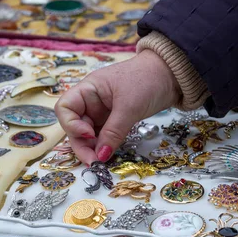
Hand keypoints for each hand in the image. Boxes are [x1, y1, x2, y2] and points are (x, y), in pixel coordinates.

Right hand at [55, 50, 180, 164]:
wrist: (172, 74)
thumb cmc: (148, 79)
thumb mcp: (129, 107)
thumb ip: (113, 132)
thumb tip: (101, 156)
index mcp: (88, 89)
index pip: (65, 108)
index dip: (71, 124)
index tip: (89, 134)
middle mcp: (91, 101)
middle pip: (75, 126)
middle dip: (82, 144)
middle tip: (94, 162)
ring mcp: (102, 112)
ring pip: (88, 135)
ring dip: (92, 149)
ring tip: (101, 161)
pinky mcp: (114, 121)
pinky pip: (103, 137)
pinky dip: (104, 147)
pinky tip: (108, 155)